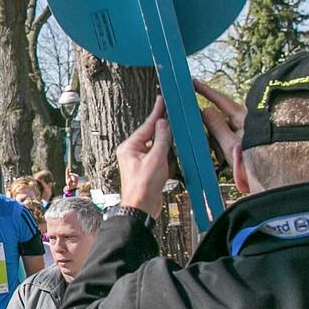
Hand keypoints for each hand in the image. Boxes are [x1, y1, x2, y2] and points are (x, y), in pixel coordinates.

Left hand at [116, 97, 171, 219]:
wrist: (141, 209)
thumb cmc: (144, 186)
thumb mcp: (156, 159)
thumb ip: (161, 139)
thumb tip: (163, 123)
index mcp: (130, 147)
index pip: (146, 125)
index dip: (156, 112)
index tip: (162, 99)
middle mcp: (133, 152)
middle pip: (152, 135)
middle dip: (165, 128)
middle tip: (175, 113)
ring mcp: (141, 162)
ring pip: (159, 146)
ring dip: (169, 143)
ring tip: (178, 133)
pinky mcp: (149, 170)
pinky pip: (161, 158)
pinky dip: (170, 156)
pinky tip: (177, 151)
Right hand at [194, 78, 247, 193]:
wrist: (267, 179)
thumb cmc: (251, 162)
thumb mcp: (230, 145)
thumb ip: (216, 126)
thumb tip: (204, 110)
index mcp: (243, 118)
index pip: (221, 101)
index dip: (206, 91)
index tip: (193, 82)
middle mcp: (244, 121)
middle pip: (218, 119)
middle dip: (212, 131)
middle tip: (216, 145)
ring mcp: (243, 130)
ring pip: (220, 131)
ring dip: (217, 143)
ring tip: (225, 157)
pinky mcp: (241, 140)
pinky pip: (225, 139)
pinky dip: (222, 148)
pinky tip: (227, 158)